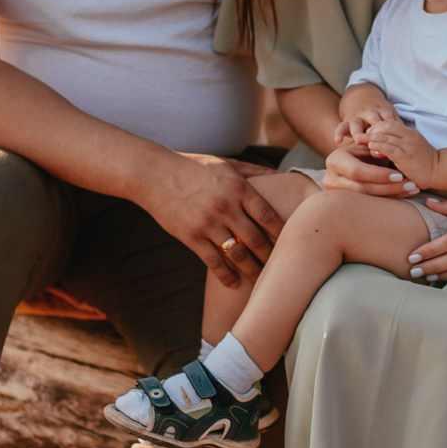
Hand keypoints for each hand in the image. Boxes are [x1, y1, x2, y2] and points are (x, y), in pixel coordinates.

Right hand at [150, 153, 284, 287]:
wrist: (154, 174)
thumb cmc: (193, 167)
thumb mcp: (226, 164)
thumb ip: (254, 171)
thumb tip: (280, 175)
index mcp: (239, 188)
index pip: (269, 216)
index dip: (283, 234)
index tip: (291, 244)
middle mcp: (226, 206)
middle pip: (257, 239)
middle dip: (271, 257)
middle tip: (279, 269)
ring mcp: (208, 223)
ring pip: (238, 255)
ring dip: (252, 270)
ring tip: (260, 280)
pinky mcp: (191, 237)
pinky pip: (214, 262)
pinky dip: (226, 276)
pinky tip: (234, 283)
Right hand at [323, 144, 418, 197]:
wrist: (352, 162)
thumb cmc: (362, 151)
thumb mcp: (366, 147)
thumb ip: (375, 149)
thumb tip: (388, 152)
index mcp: (335, 161)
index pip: (357, 171)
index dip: (379, 174)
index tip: (400, 175)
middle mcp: (331, 179)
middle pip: (362, 188)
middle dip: (389, 187)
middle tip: (411, 185)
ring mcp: (337, 194)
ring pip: (367, 199)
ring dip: (393, 194)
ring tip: (412, 189)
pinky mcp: (346, 203)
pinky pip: (370, 205)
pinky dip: (390, 199)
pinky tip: (405, 195)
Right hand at [334, 100, 397, 144]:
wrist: (361, 99)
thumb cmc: (381, 115)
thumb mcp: (390, 116)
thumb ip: (397, 125)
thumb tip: (408, 136)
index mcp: (383, 111)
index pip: (388, 117)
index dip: (390, 125)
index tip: (395, 136)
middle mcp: (369, 113)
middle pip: (372, 118)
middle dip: (374, 126)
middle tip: (377, 138)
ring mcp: (357, 117)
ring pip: (356, 122)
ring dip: (357, 129)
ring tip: (358, 139)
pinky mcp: (346, 122)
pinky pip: (341, 126)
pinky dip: (339, 133)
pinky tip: (337, 141)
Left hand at [361, 117, 437, 188]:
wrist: (439, 171)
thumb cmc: (423, 162)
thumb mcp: (411, 148)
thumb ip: (399, 143)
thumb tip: (380, 143)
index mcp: (410, 133)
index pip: (390, 123)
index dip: (377, 126)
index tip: (367, 132)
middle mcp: (409, 137)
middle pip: (386, 127)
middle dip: (371, 130)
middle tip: (360, 136)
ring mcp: (408, 146)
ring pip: (386, 137)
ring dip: (371, 138)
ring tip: (360, 140)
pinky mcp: (406, 157)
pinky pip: (389, 149)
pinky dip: (379, 147)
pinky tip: (371, 148)